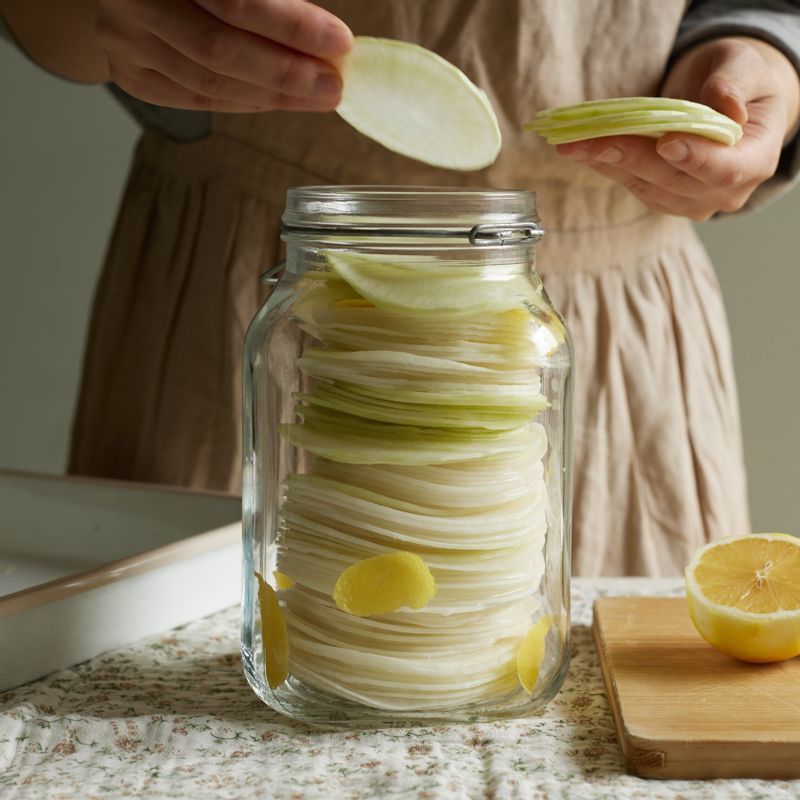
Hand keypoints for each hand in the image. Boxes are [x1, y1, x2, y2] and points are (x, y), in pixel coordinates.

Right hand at [95, 0, 352, 111]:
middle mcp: (133, 1)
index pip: (236, 2)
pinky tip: (277, 100)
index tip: (338, 42)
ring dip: (271, 95)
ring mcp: (125, 42)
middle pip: (220, 50)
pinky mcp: (131, 75)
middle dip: (285, 73)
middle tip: (331, 85)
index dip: (292, 26)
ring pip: (210, 83)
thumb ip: (267, 0)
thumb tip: (325, 42)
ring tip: (315, 95)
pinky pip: (197, 100)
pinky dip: (244, 102)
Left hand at [557, 37, 799, 219]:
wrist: (724, 101)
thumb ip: (733, 84)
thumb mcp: (743, 66)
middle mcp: (724, 191)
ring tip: (574, 144)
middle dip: (632, 158)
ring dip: (607, 163)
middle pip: (674, 180)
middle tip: (596, 141)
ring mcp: (690, 200)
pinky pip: (631, 184)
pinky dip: (605, 165)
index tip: (666, 143)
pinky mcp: (661, 199)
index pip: (727, 169)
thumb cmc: (739, 82)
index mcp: (756, 160)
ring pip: (645, 186)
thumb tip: (727, 108)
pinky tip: (581, 150)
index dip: (696, 159)